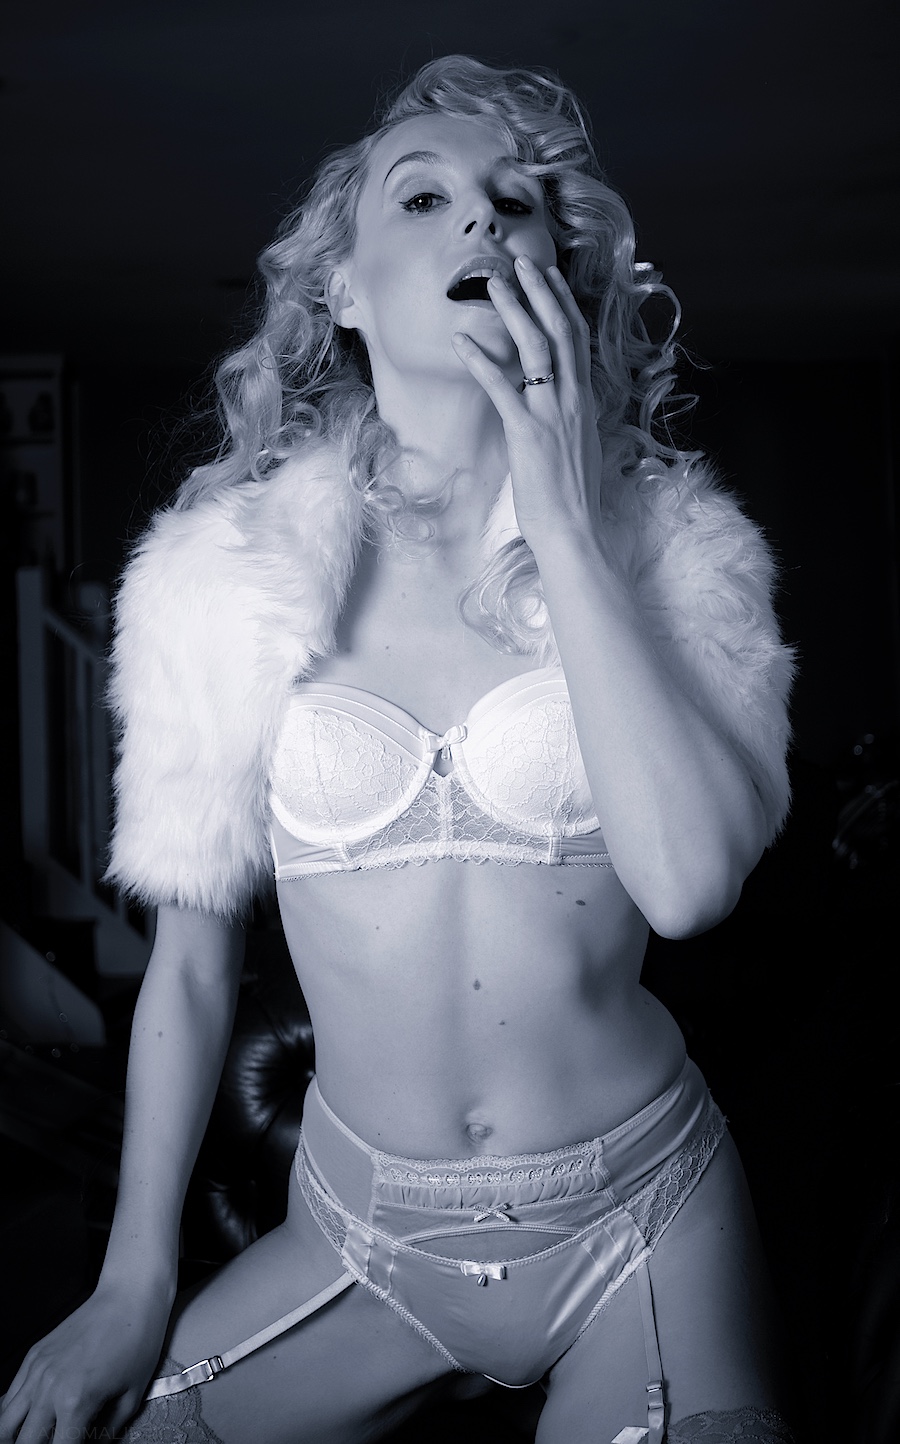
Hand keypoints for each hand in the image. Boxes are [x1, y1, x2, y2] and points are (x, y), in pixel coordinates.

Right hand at [0, 1281, 170, 1443]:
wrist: (129, 1297)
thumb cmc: (137, 1341)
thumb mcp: (131, 1397)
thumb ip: (108, 1432)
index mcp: (75, 1402)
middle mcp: (48, 1388)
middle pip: (25, 1443)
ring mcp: (37, 1371)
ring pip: (5, 1424)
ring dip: (15, 1438)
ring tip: (32, 1441)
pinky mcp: (33, 1357)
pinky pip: (9, 1396)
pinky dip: (11, 1415)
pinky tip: (24, 1421)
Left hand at [450, 257, 602, 548]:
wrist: (574, 528)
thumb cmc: (572, 494)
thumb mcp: (577, 443)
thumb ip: (569, 415)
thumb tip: (559, 400)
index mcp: (585, 399)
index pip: (577, 337)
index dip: (562, 302)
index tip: (547, 274)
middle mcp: (573, 399)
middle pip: (559, 331)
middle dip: (539, 291)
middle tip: (518, 260)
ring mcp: (552, 414)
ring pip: (536, 348)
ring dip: (514, 310)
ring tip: (494, 282)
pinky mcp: (527, 434)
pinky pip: (503, 389)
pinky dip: (482, 361)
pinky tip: (462, 341)